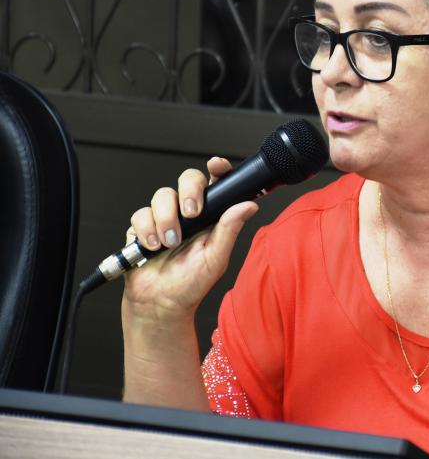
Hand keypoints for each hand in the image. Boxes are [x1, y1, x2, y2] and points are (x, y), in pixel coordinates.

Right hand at [122, 156, 258, 322]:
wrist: (160, 303)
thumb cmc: (192, 283)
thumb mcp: (216, 258)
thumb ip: (230, 229)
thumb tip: (249, 206)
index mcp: (212, 215)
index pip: (216, 183)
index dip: (218, 169)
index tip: (216, 165)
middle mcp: (188, 212)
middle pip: (187, 179)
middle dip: (189, 191)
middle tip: (191, 213)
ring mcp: (165, 216)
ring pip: (162, 196)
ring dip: (166, 220)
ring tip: (170, 244)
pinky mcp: (143, 226)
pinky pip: (141, 215)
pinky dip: (147, 231)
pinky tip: (152, 248)